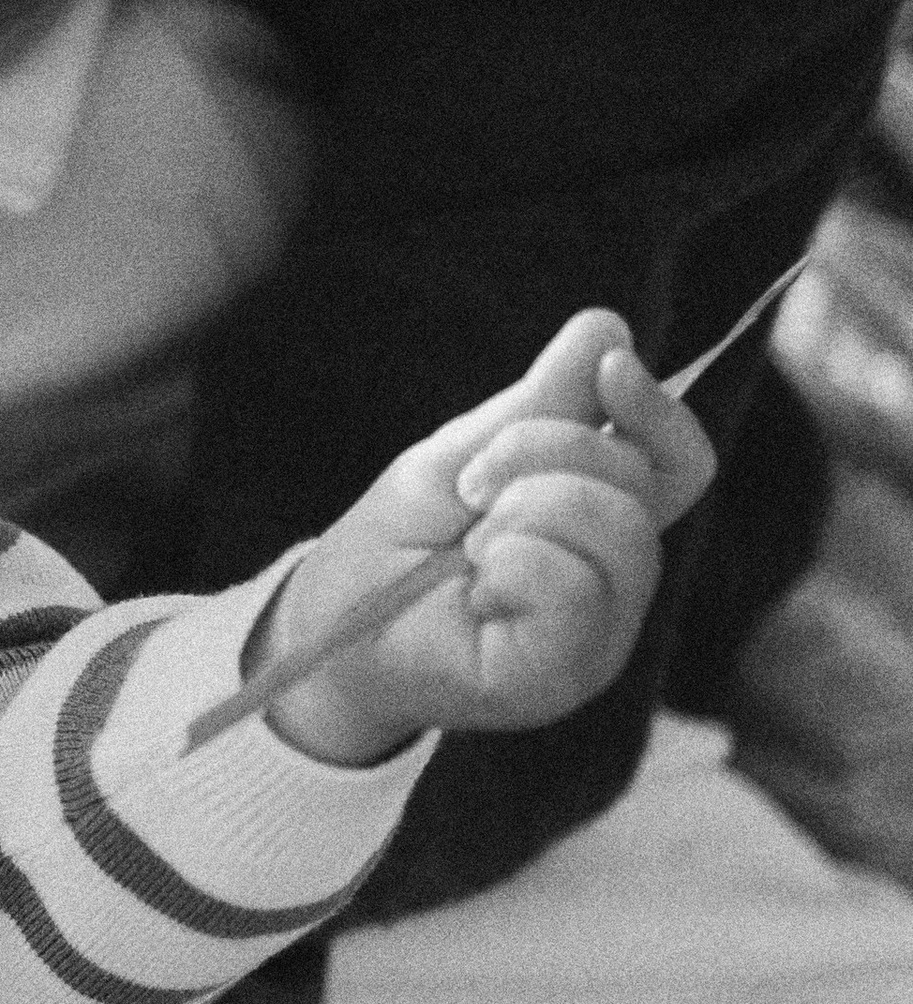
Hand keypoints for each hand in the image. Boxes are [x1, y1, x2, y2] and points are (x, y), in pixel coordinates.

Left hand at [267, 309, 716, 762]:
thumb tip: (609, 329)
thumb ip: (543, 405)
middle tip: (470, 485)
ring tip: (472, 542)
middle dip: (545, 451)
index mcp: (600, 525)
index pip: (679, 463)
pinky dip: (517, 564)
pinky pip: (576, 589)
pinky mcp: (562, 674)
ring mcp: (598, 634)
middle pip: (640, 482)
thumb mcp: (465, 454)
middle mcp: (615, 581)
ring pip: (620, 531)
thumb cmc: (395, 545)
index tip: (610, 367)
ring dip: (527, 509)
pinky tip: (477, 586)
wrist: (325, 625)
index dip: (660, 409)